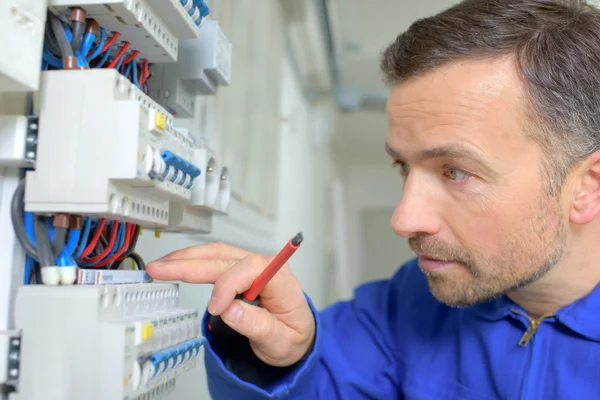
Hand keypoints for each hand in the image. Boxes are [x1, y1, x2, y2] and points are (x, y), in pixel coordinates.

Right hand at [146, 242, 315, 366]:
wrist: (298, 333)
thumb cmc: (292, 335)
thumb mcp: (280, 341)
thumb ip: (257, 325)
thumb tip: (229, 310)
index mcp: (280, 279)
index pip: (249, 269)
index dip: (227, 285)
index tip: (216, 309)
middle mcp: (265, 265)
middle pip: (225, 258)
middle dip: (190, 264)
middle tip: (159, 270)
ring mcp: (252, 264)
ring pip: (217, 253)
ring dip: (187, 258)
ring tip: (160, 265)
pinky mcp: (240, 269)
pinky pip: (215, 259)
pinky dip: (193, 261)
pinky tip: (175, 264)